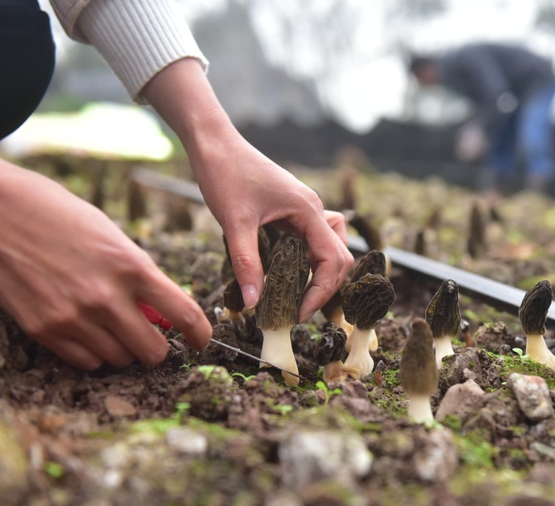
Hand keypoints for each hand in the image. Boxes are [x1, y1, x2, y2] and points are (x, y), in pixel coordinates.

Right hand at [0, 137, 211, 369]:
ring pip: (120, 360)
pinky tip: (87, 331)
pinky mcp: (44, 331)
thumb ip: (138, 274)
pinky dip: (93, 353)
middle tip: (150, 334)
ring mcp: (74, 317)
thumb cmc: (57, 213)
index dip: (200, 334)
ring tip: (111, 325)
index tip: (201, 340)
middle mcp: (107, 298)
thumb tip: (159, 310)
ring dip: (124, 349)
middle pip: (154, 351)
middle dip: (158, 346)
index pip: (184, 314)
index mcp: (132, 266)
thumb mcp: (111, 236)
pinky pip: (86, 361)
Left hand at [194, 140, 352, 321]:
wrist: (214, 143)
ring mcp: (305, 209)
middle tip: (298, 312)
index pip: (333, 260)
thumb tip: (254, 303)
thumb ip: (246, 263)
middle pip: (339, 256)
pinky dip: (310, 260)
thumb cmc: (225, 174)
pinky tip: (291, 273)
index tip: (298, 314)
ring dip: (323, 274)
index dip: (321, 292)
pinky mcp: (293, 210)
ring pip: (331, 247)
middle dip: (325, 287)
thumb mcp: (234, 223)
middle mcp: (314, 209)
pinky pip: (314, 239)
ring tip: (301, 297)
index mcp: (308, 210)